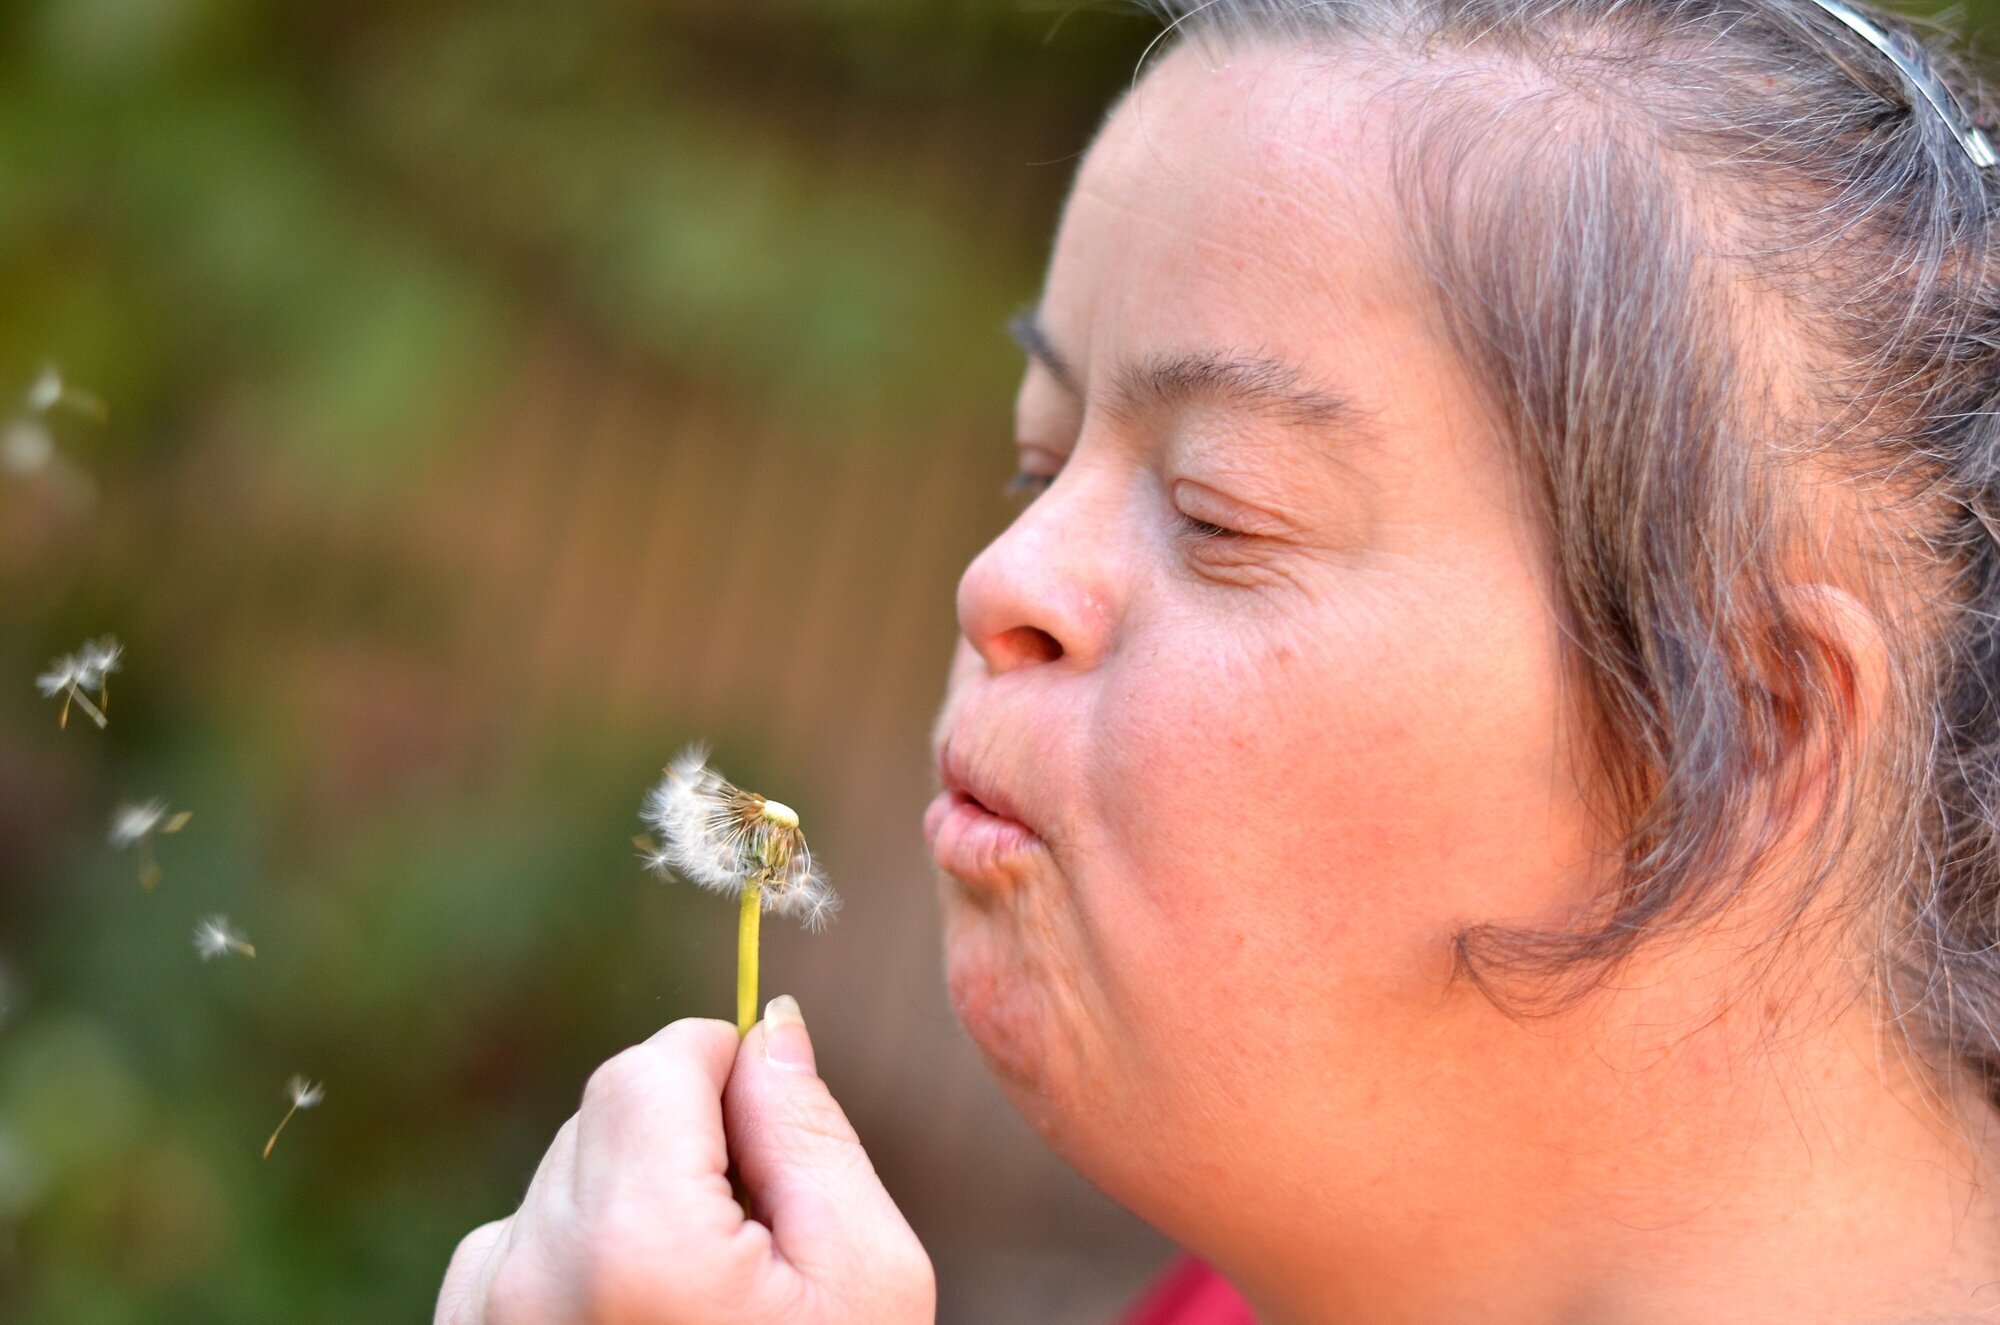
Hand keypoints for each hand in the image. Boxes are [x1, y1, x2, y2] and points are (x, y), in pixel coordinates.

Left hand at [435, 997, 934, 1323]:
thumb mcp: (865, 1279)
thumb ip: (810, 1135)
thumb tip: (769, 1027)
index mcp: (636, 1246)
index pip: (654, 1064)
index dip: (726, 1069)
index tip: (774, 1130)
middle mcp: (529, 1278)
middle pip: (606, 1111)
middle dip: (685, 1139)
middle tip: (755, 1244)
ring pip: (560, 1174)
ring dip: (629, 1197)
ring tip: (698, 1303)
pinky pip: (514, 1246)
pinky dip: (576, 1256)